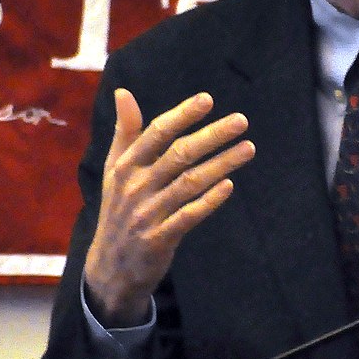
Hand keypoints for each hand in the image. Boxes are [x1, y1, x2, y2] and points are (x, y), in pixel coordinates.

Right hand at [84, 89, 254, 325]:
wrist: (110, 267)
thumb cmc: (118, 210)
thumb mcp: (115, 170)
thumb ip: (125, 132)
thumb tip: (123, 91)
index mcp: (125, 166)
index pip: (156, 134)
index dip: (182, 116)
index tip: (207, 99)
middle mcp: (135, 187)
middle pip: (179, 154)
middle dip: (212, 136)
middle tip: (242, 120)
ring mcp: (147, 213)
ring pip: (189, 183)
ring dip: (221, 164)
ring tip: (249, 148)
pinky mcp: (159, 239)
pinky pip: (188, 216)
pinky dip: (209, 201)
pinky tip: (229, 186)